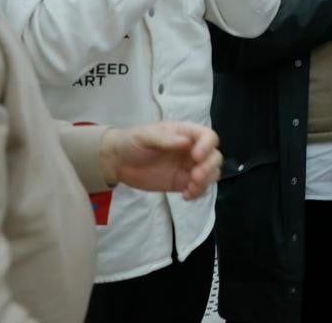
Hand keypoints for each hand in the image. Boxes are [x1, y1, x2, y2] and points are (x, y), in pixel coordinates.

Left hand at [99, 121, 221, 199]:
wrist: (117, 162)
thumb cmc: (132, 142)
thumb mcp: (145, 136)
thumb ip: (165, 138)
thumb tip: (186, 142)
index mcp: (186, 134)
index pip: (208, 137)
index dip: (207, 146)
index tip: (196, 157)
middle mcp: (192, 150)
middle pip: (214, 157)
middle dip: (209, 167)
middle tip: (194, 177)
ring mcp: (189, 167)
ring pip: (211, 173)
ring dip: (206, 182)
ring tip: (190, 189)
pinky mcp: (183, 182)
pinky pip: (199, 188)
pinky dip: (197, 193)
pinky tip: (186, 196)